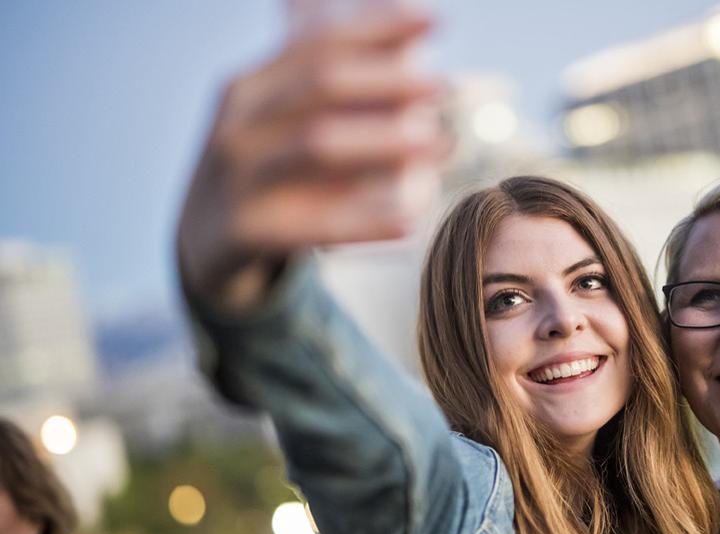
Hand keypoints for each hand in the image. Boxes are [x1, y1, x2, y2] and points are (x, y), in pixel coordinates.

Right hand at [177, 7, 447, 310]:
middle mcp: (239, 124)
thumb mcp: (279, 122)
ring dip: (385, 141)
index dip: (377, 29)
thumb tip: (403, 39)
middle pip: (319, 86)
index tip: (434, 22)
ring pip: (316, 147)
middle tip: (440, 86)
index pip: (318, 45)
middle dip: (385, 80)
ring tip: (440, 144)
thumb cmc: (264, 174)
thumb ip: (326, 84)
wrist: (201, 246)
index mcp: (251, 87)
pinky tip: (411, 222)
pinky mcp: (244, 232)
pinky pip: (314, 225)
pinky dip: (366, 222)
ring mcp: (237, 178)